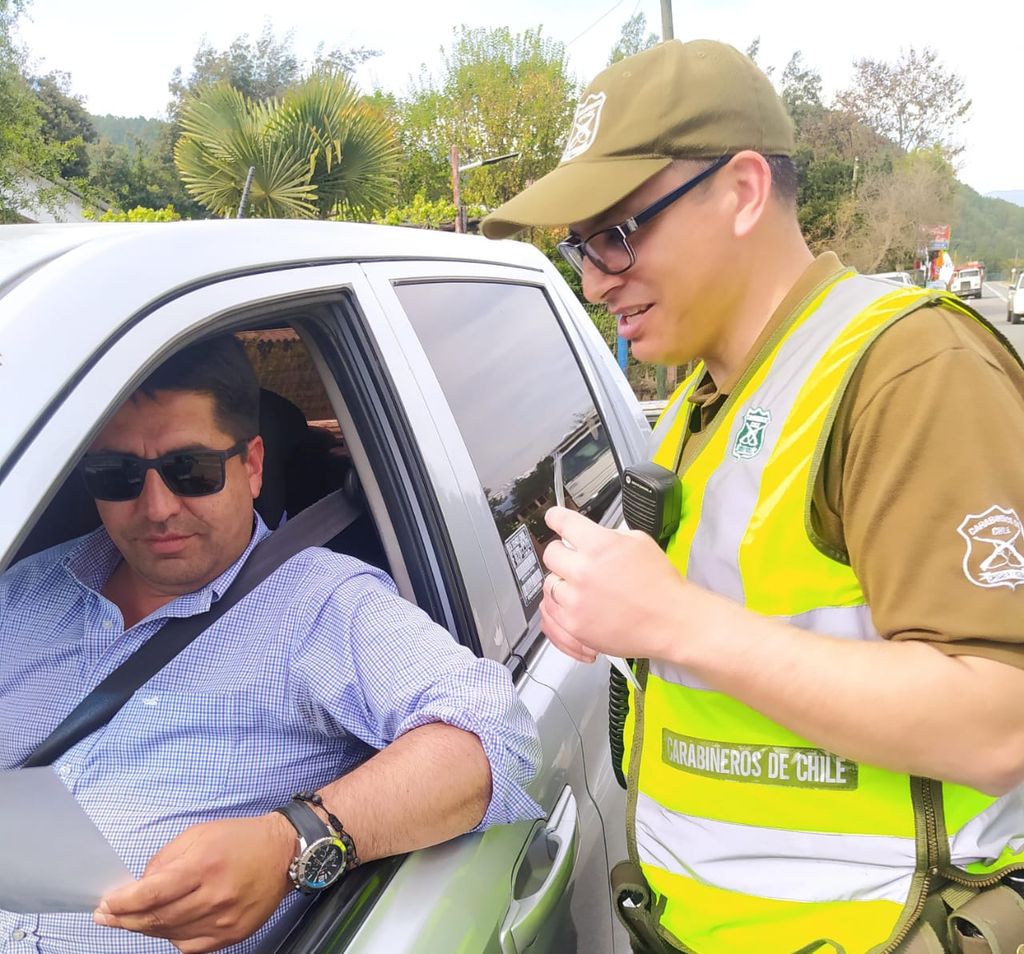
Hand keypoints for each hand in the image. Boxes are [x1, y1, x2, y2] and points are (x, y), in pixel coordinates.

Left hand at [94, 812, 294, 952]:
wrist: (282, 853)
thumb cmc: (238, 838)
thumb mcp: (199, 834)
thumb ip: (165, 860)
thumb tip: (139, 886)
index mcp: (204, 865)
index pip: (153, 893)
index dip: (123, 903)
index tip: (105, 905)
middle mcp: (214, 896)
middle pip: (157, 918)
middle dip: (125, 919)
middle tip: (106, 917)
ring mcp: (224, 919)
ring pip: (170, 935)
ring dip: (144, 929)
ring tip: (130, 921)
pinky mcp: (233, 934)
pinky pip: (190, 946)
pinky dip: (171, 938)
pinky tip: (165, 927)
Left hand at [540, 507, 691, 663]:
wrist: (671, 622)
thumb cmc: (660, 585)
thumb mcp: (639, 542)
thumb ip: (608, 536)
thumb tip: (589, 535)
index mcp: (599, 545)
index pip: (562, 521)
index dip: (556, 518)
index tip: (553, 518)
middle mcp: (583, 571)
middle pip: (550, 553)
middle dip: (562, 553)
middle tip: (572, 559)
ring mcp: (576, 600)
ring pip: (549, 583)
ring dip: (562, 582)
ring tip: (581, 587)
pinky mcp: (574, 625)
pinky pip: (551, 612)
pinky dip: (561, 607)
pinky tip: (575, 605)